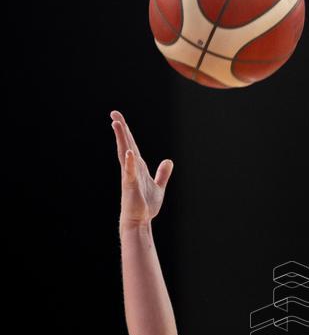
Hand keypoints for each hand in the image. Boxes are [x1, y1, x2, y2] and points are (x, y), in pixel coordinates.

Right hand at [112, 110, 172, 226]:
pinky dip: (129, 162)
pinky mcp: (130, 186)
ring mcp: (130, 176)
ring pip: (125, 154)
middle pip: (126, 145)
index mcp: (138, 167)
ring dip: (122, 140)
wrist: (140, 221)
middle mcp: (131, 169)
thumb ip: (162, 174)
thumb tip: (168, 160)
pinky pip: (130, 172)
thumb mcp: (158, 187)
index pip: (132, 145)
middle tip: (114, 113)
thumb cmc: (145, 205)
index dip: (126, 132)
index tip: (119, 119)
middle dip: (121, 129)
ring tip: (117, 124)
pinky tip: (129, 153)